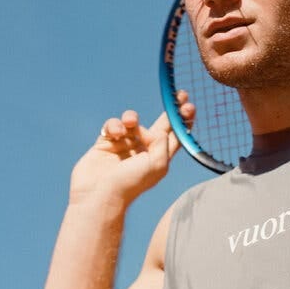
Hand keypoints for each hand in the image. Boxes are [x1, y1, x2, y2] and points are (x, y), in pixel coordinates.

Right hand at [70, 96, 194, 205]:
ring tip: (130, 123)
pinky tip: (114, 134)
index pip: (176, 137)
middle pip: (161, 125)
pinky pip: (114, 124)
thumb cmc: (130, 183)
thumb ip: (163, 142)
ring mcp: (125, 146)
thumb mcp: (157, 164)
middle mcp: (144, 151)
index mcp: (159, 158)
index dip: (184, 122)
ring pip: (133, 121)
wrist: (99, 194)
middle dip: (171, 110)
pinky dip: (115, 125)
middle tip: (180, 94)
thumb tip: (161, 129)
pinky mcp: (106, 143)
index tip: (190, 106)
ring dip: (132, 117)